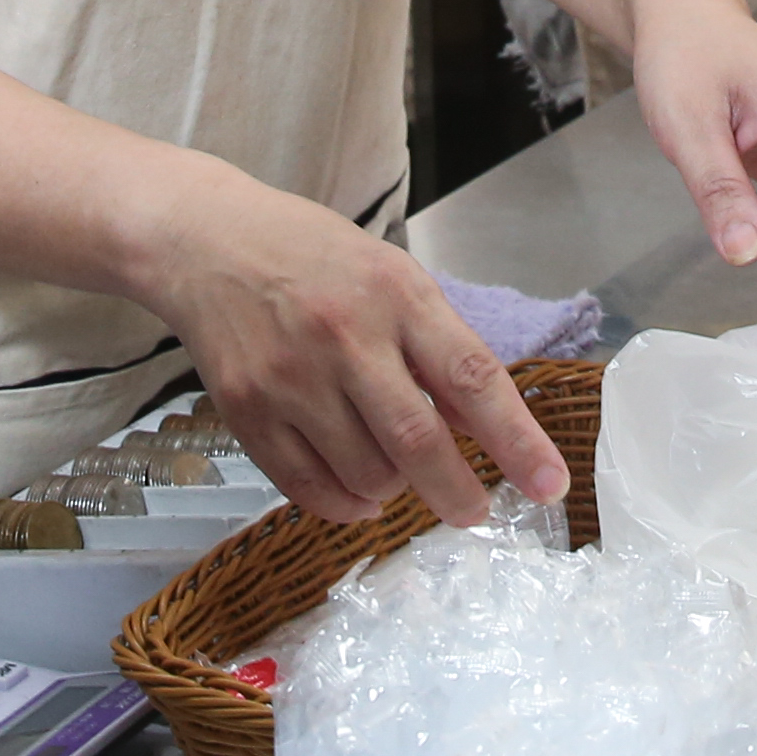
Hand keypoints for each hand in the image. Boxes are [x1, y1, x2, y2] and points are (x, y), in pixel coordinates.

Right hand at [149, 176, 563, 528]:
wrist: (206, 241)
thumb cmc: (312, 257)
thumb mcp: (391, 277)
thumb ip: (435, 347)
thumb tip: (479, 427)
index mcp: (396, 295)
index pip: (472, 377)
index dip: (517, 440)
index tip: (550, 484)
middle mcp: (345, 337)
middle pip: (417, 440)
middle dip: (456, 492)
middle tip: (474, 514)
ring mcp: (291, 378)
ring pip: (365, 474)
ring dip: (394, 491)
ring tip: (393, 469)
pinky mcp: (247, 412)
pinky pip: (309, 489)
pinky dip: (345, 506)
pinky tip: (357, 493)